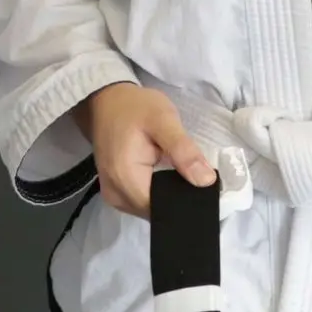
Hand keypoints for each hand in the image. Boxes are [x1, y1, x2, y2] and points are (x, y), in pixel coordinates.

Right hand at [76, 82, 215, 217]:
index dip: (185, 201)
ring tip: (185, 176)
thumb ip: (184, 151)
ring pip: (149, 209)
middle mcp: (116, 195)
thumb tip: (206, 181)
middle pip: (155, 212)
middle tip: (199, 180)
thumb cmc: (135, 107)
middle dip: (178, 198)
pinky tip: (169, 177)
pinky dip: (157, 192)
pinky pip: (141, 201)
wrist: (106, 100)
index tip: (205, 190)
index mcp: (125, 179)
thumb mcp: (165, 120)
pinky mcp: (116, 191)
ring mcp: (113, 196)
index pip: (162, 209)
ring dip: (167, 196)